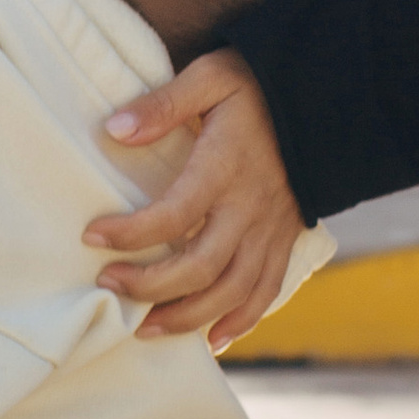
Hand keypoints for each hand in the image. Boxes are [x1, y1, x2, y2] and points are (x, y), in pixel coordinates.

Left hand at [87, 52, 303, 347]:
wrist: (327, 100)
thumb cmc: (258, 85)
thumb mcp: (210, 79)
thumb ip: (164, 104)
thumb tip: (114, 130)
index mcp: (226, 168)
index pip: (173, 214)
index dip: (130, 233)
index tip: (92, 236)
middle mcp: (250, 208)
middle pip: (201, 267)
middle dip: (150, 286)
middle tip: (109, 285)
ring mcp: (272, 230)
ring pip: (232, 292)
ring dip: (188, 317)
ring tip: (146, 328)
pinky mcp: (286, 240)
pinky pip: (266, 291)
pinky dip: (240, 321)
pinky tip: (212, 339)